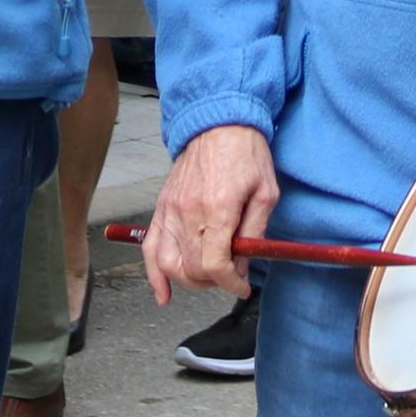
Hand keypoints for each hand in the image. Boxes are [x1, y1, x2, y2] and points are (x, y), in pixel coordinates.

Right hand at [144, 124, 278, 301]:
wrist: (218, 123)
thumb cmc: (246, 154)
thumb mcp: (266, 193)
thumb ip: (255, 233)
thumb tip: (244, 265)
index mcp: (218, 209)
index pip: (216, 265)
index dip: (231, 284)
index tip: (241, 286)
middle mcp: (189, 212)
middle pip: (193, 269)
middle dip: (215, 282)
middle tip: (230, 275)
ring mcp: (170, 210)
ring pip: (168, 264)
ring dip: (187, 280)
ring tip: (205, 277)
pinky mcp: (161, 207)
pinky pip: (149, 248)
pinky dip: (153, 274)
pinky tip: (163, 293)